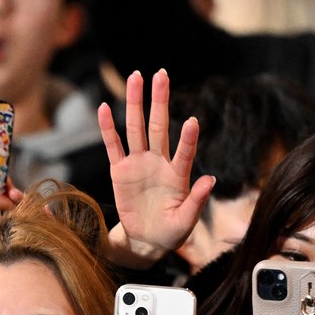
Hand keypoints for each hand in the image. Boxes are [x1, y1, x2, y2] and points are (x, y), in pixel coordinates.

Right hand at [99, 69, 212, 268]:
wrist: (147, 240)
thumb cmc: (171, 232)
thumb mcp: (186, 221)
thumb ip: (197, 201)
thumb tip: (211, 180)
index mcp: (178, 175)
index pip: (185, 153)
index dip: (189, 139)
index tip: (193, 122)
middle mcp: (158, 163)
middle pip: (158, 126)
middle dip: (159, 101)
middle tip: (161, 75)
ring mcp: (138, 164)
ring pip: (135, 128)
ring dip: (135, 103)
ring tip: (136, 77)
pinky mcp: (119, 171)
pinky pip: (112, 145)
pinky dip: (108, 127)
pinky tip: (104, 108)